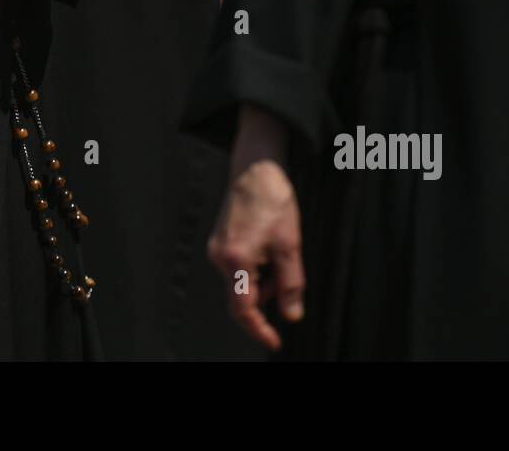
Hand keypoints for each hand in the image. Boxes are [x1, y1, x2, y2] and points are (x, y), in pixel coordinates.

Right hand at [208, 106, 304, 350]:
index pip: (243, 309)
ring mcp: (217, 248)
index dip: (259, 330)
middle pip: (241, 297)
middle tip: (289, 284)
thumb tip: (291, 315)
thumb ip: (290, 284)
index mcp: (235, 260)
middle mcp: (219, 257)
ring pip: (241, 282)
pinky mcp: (220, 241)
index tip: (274, 342)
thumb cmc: (273, 200)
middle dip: (266, 299)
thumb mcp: (290, 245)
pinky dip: (256, 269)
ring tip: (282, 256)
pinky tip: (270, 249)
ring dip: (263, 282)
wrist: (255, 167)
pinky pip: (237, 267)